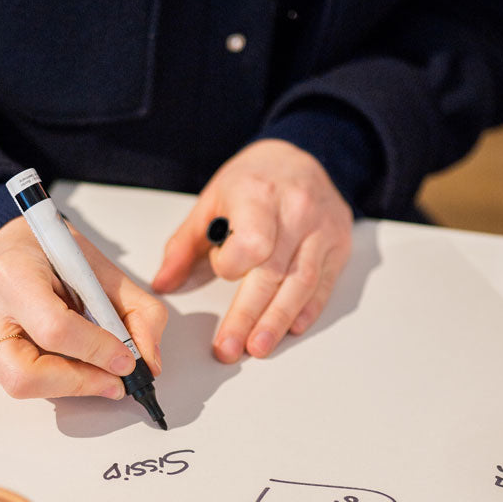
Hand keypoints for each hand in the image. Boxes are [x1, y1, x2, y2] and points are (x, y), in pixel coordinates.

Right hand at [0, 216, 165, 398]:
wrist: (10, 247)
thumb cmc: (51, 253)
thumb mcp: (101, 268)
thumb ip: (138, 312)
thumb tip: (149, 362)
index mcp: (12, 273)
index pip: (54, 329)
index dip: (96, 351)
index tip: (126, 361)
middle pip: (26, 375)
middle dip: (78, 384)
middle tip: (113, 382)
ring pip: (20, 386)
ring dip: (68, 385)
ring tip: (96, 371)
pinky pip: (17, 381)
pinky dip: (53, 379)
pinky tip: (70, 362)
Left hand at [152, 139, 352, 361]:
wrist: (304, 154)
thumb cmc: (255, 179)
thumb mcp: (212, 200)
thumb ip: (185, 245)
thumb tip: (164, 283)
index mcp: (258, 194)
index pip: (251, 244)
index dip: (232, 265)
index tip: (223, 266)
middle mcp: (295, 210)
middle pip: (272, 273)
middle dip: (249, 316)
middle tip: (230, 348)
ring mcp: (322, 229)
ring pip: (301, 284)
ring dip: (277, 321)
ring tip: (259, 347)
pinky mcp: (338, 245)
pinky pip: (323, 284)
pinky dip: (307, 309)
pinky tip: (291, 328)